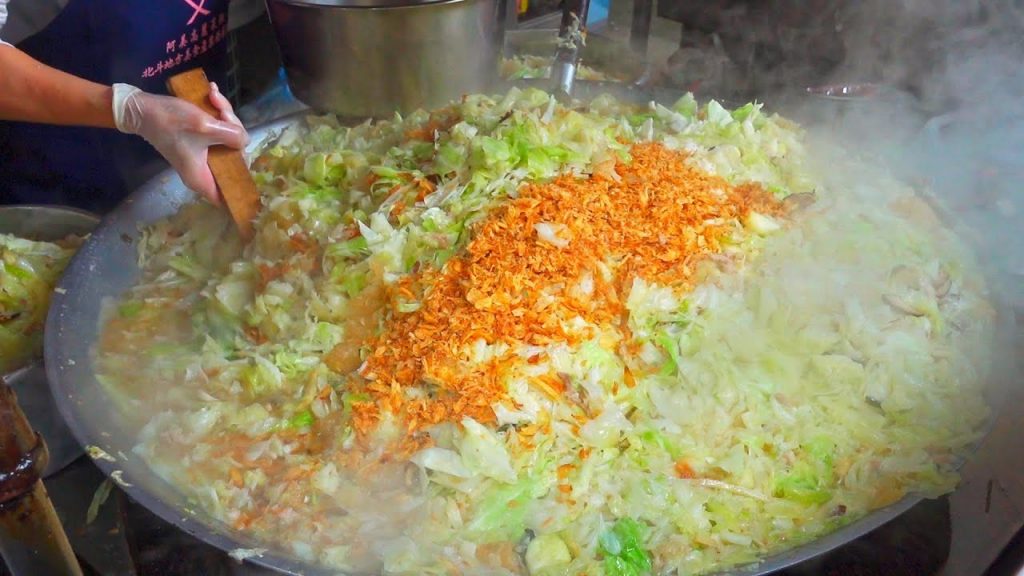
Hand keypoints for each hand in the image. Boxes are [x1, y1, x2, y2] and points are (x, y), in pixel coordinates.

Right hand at [112, 82, 248, 204]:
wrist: (142, 107)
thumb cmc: (171, 121)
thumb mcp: (205, 126)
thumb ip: (232, 136)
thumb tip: (244, 141)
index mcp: (203, 178)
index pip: (229, 195)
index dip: (241, 184)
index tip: (246, 160)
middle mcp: (204, 172)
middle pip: (235, 157)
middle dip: (234, 131)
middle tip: (223, 113)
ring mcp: (202, 156)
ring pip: (228, 140)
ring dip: (225, 116)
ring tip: (213, 96)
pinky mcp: (200, 142)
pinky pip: (217, 131)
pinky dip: (217, 113)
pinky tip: (211, 93)